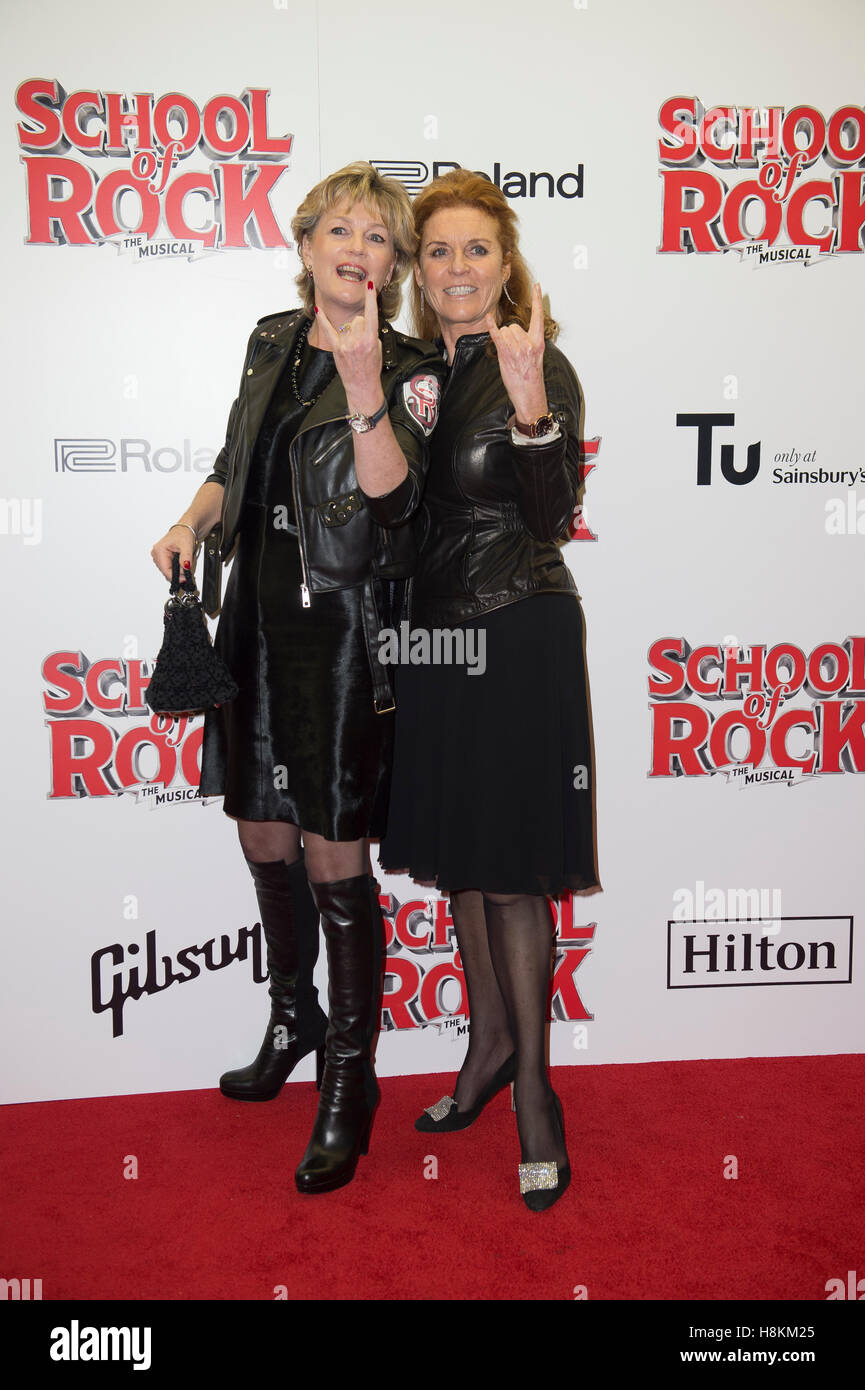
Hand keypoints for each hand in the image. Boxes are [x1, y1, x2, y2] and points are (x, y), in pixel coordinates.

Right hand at [151, 525, 194, 581]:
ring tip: (185, 562)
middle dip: (177, 573)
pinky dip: (177, 569)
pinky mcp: (164, 559)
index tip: (184, 579)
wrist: (187, 529)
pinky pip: (170, 568)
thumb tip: (185, 566)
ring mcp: (159, 557)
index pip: (165, 570)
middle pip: (166, 572)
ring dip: (177, 571)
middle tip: (187, 568)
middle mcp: (157, 554)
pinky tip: (181, 564)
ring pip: (168, 571)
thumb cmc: (184, 533)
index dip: (175, 577)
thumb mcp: (187, 545)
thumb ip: (186, 557)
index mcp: (159, 550)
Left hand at [315, 281, 384, 415]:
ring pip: (348, 325)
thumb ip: (371, 333)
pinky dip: (323, 319)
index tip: (370, 285)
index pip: (371, 314)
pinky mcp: (336, 348)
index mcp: (371, 340)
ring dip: (351, 332)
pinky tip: (318, 309)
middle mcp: (358, 341)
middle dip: (361, 326)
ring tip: (354, 348)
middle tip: (362, 342)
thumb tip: (362, 322)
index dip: (371, 299)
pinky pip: (328, 330)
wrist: (362, 386)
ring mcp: (346, 345)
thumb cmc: (371, 369)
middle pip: (358, 319)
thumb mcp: (378, 349)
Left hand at [485, 281, 548, 424]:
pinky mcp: (506, 354)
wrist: (530, 395)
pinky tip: (487, 318)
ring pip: (505, 331)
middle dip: (510, 335)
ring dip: (503, 341)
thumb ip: (529, 342)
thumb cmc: (531, 379)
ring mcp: (518, 349)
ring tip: (509, 356)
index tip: (538, 286)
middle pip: (514, 325)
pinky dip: (491, 326)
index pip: (539, 317)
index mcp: (539, 342)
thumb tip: (518, 333)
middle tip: (513, 352)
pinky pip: (497, 335)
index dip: (538, 300)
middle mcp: (529, 343)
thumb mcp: (536, 358)